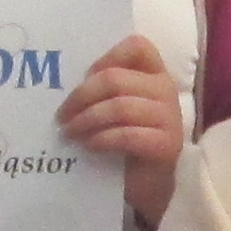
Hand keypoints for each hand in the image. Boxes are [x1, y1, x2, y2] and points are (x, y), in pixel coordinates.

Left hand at [61, 35, 185, 224]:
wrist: (148, 184)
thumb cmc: (127, 141)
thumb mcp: (115, 107)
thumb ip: (103, 90)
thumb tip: (62, 84)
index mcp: (154, 73)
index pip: (137, 46)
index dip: (106, 57)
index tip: (84, 77)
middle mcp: (165, 90)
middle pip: (115, 79)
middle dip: (81, 97)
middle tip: (61, 116)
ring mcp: (170, 117)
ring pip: (119, 107)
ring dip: (86, 120)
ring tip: (69, 133)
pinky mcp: (167, 145)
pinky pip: (127, 135)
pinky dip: (102, 139)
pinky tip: (88, 145)